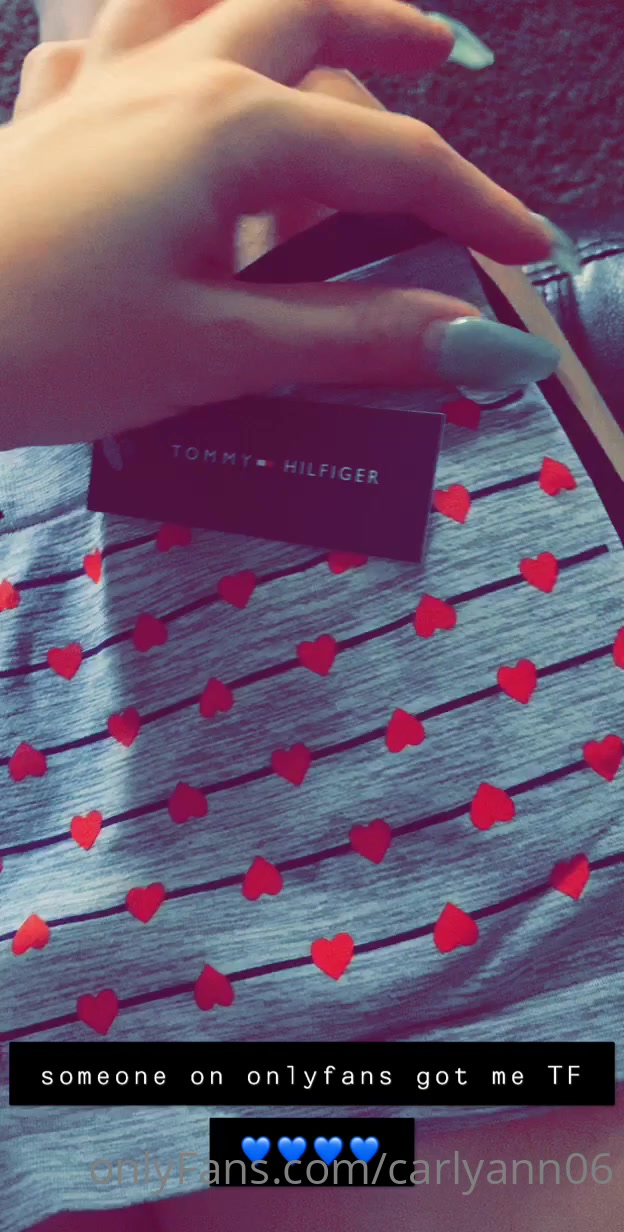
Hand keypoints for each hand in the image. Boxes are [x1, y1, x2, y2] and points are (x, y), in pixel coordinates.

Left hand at [0, 0, 557, 447]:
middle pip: (309, 12)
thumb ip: (354, 340)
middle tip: (441, 63)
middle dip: (388, 32)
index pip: (389, 159)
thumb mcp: (219, 352)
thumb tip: (475, 346)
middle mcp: (173, 77)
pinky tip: (162, 68)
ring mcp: (102, 85)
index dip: (472, 205)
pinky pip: (110, 37)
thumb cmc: (43, 343)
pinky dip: (156, 35)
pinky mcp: (48, 117)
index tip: (520, 247)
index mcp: (230, 129)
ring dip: (280, 4)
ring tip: (323, 31)